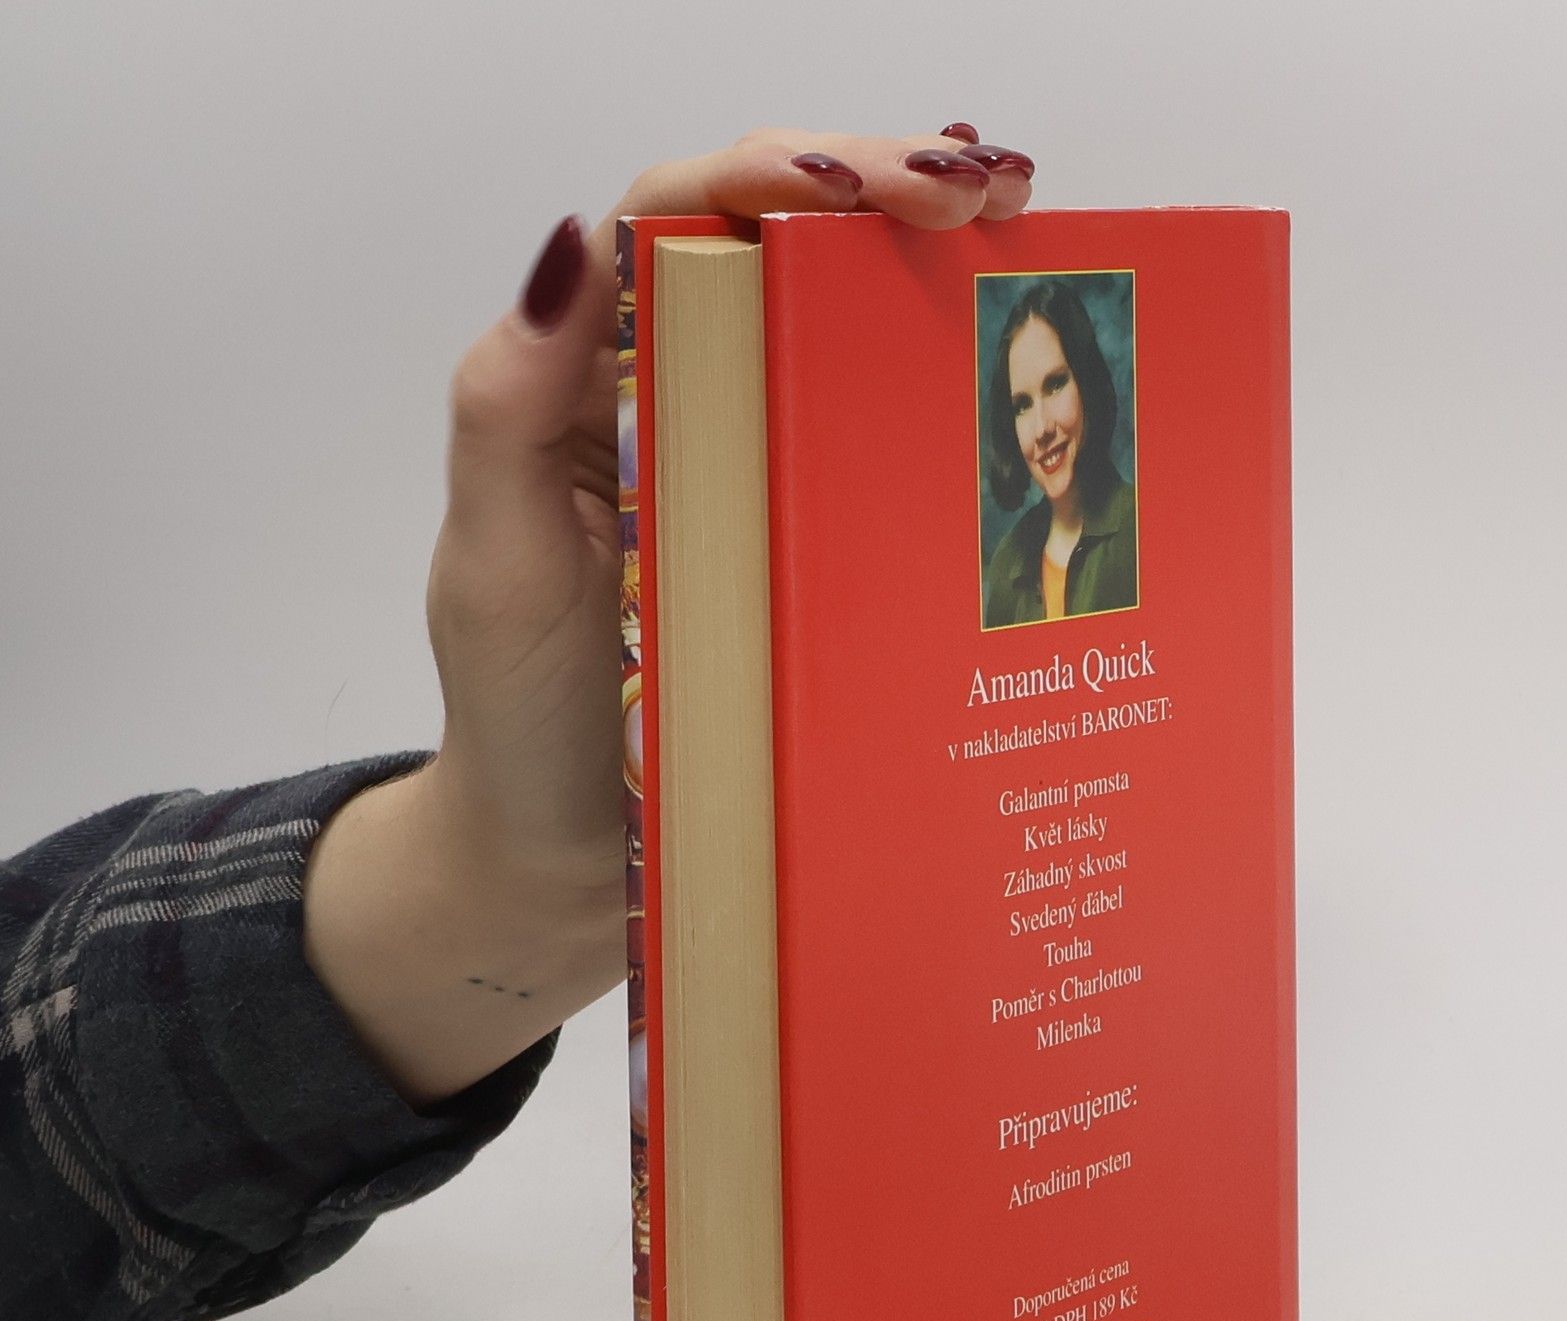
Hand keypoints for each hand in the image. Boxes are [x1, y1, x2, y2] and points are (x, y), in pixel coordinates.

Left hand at [303, 127, 1035, 1108]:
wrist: (559, 860)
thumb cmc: (516, 718)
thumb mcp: (494, 563)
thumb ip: (505, 410)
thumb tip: (565, 252)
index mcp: (592, 381)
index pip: (680, 221)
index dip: (775, 173)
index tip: (875, 185)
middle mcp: (679, 407)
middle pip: (782, 254)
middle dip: (887, 197)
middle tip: (995, 192)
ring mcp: (750, 478)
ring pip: (840, 344)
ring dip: (933, 283)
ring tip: (1031, 245)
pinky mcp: (801, 554)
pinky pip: (871, 464)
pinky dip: (943, 416)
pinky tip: (1016, 395)